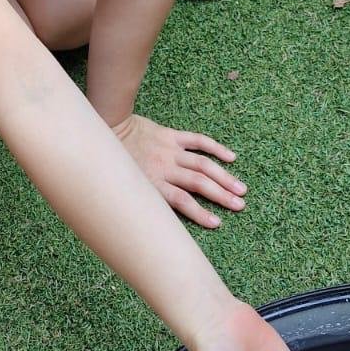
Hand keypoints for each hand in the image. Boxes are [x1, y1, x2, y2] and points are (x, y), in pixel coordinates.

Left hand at [113, 113, 245, 229]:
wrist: (109, 127)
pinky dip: (216, 148)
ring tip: (241, 189)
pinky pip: (198, 141)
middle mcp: (164, 167)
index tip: (216, 222)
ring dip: (224, 177)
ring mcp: (171, 150)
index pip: (181, 201)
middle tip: (239, 205)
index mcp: (152, 182)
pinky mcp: (173, 136)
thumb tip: (157, 221)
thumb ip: (144, 200)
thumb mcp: (125, 187)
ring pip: (203, 165)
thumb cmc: (114, 164)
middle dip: (221, 196)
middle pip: (198, 184)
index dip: (199, 213)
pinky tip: (231, 158)